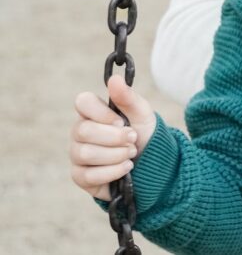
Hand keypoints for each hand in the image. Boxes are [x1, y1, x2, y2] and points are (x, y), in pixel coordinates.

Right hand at [70, 75, 156, 200]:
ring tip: (131, 153)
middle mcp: (79, 132)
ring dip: (116, 154)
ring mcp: (77, 155)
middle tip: (133, 139)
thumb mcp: (142, 113)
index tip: (121, 121)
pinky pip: (89, 175)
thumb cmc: (143, 133)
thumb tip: (114, 79)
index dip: (102, 112)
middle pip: (83, 131)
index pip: (82, 101)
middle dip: (115, 137)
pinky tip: (126, 167)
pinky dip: (113, 171)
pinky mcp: (80, 176)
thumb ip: (128, 97)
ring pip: (86, 153)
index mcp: (93, 112)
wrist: (151, 162)